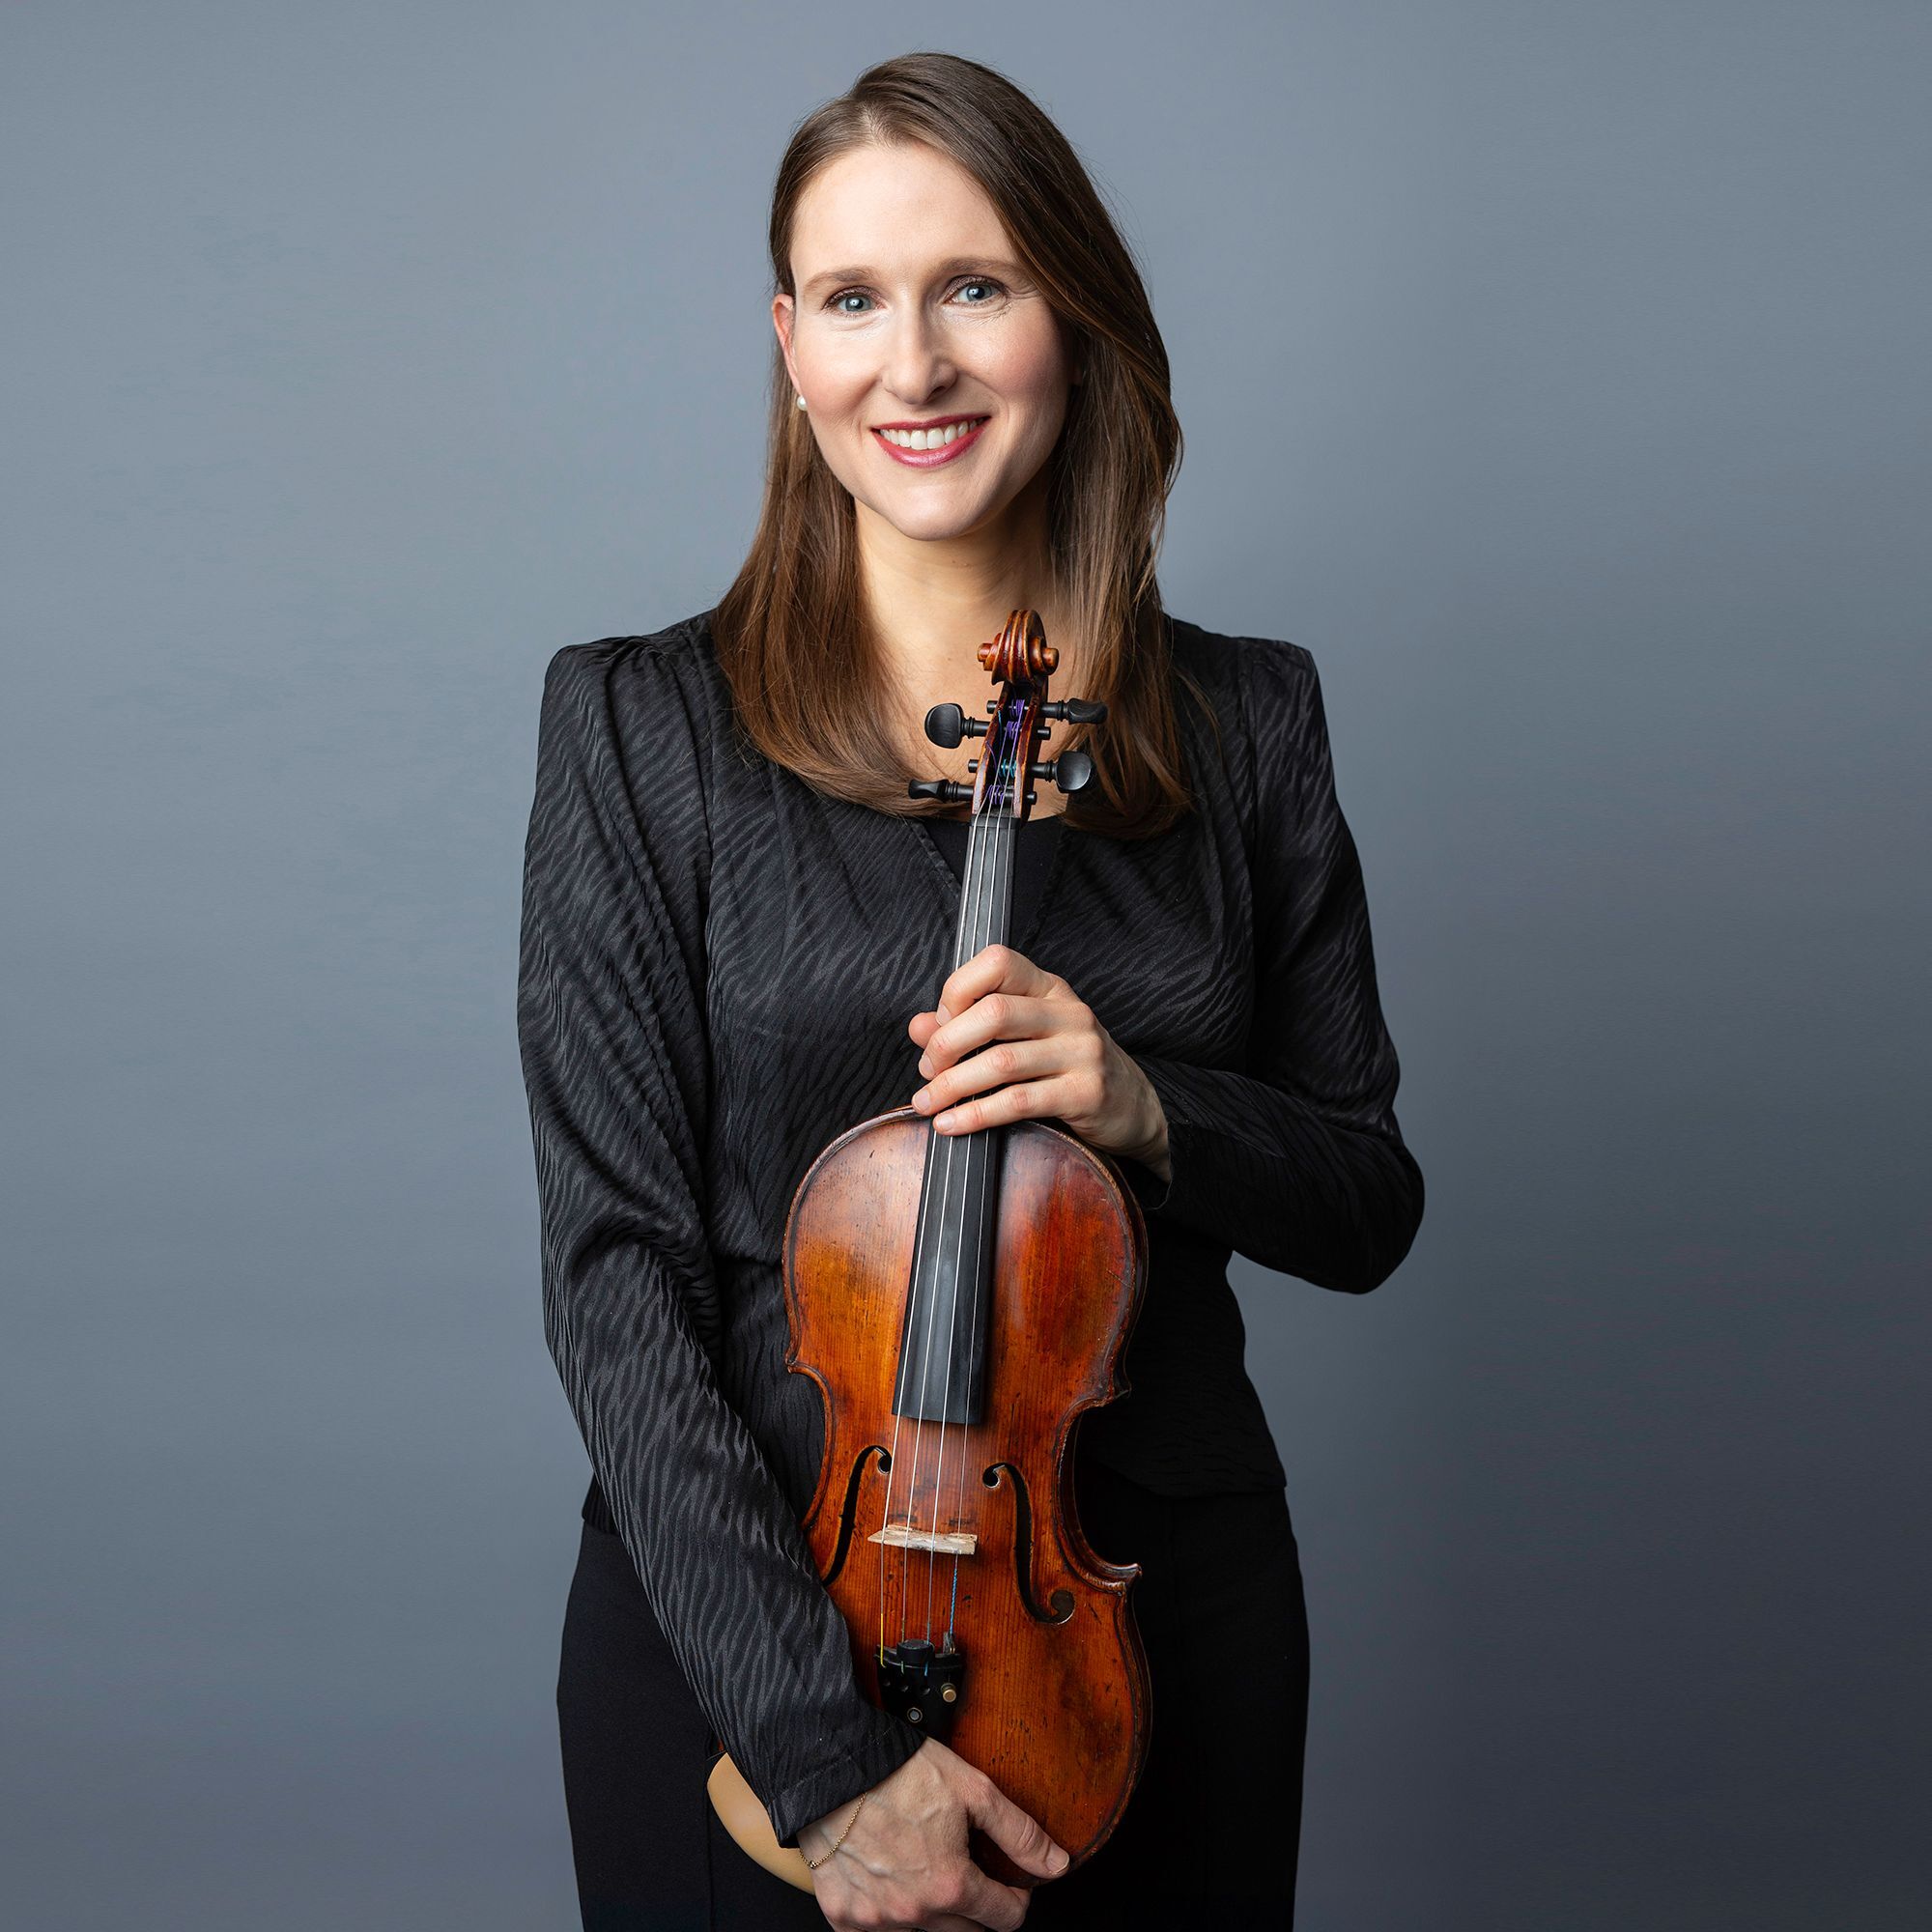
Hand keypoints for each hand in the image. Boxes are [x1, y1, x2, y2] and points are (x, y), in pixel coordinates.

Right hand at [800, 1737, 1067, 1929]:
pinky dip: (889, 1910)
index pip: (1005, 1918)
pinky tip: (890, 1876)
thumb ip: (1019, 1833)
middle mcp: (914, 1913)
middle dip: (975, 1902)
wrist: (830, 1764)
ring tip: (926, 1863)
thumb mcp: (973, 1789)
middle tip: (965, 1863)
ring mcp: (875, 1920)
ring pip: (923, 1930)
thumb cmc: (899, 1770)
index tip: (1011, 1881)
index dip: (1016, 1897)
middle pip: (966, 1930)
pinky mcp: (843, 1916)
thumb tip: (1058, 1865)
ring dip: (933, 1907)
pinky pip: (878, 1929)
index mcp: (950, 1886)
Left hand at [907, 945, 1170, 1181]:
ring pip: (1001, 1061)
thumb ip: (968, 1027)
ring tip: (927, 1103)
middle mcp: (1069, 1012)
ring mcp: (1081, 1051)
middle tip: (928, 1072)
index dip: (958, 989)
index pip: (998, 962)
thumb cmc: (1069, 1067)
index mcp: (1049, 988)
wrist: (1134, 1107)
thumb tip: (918, 1027)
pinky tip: (952, 1124)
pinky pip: (1018, 1102)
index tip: (940, 1024)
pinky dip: (976, 1114)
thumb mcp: (1025, 1036)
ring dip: (953, 1086)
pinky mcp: (1085, 1093)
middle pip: (993, 1013)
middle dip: (946, 1045)